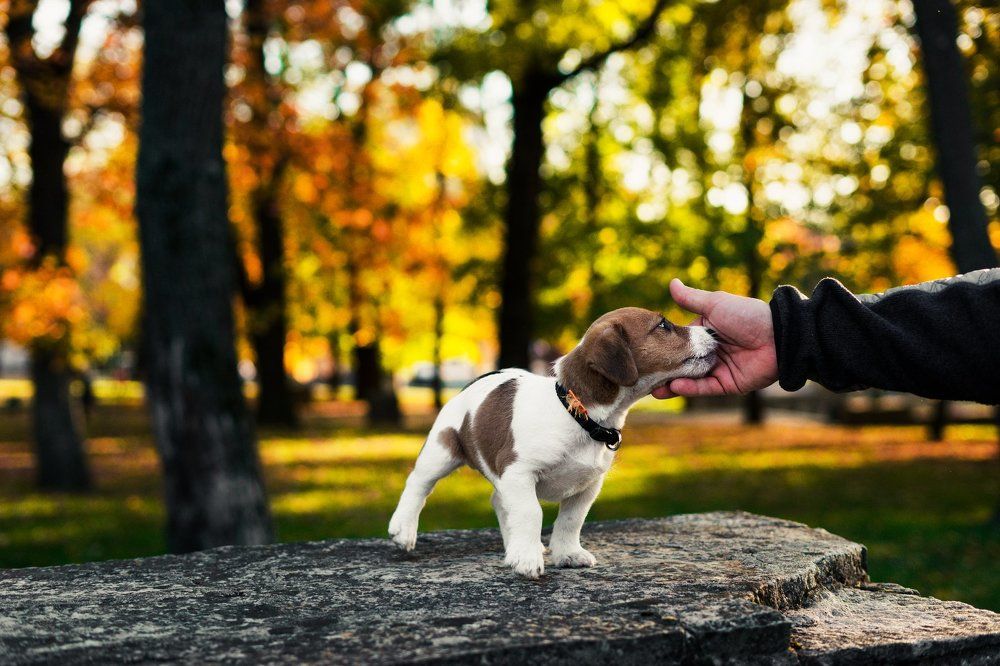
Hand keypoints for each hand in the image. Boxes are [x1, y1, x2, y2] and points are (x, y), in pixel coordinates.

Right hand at [652, 279, 777, 397]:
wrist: (779, 335)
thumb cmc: (747, 315)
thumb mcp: (715, 304)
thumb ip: (691, 299)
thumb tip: (672, 282)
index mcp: (704, 334)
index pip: (677, 343)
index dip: (660, 348)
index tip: (642, 353)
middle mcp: (708, 353)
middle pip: (680, 364)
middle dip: (662, 371)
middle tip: (641, 376)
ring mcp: (717, 369)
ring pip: (690, 379)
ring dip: (671, 384)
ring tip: (653, 389)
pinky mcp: (728, 384)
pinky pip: (706, 388)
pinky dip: (690, 389)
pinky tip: (675, 387)